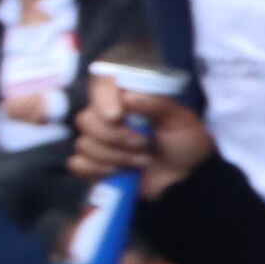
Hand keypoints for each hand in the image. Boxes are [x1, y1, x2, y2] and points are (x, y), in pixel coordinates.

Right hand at [68, 80, 208, 195]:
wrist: (186, 178)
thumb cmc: (186, 143)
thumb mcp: (180, 121)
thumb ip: (157, 105)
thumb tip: (128, 97)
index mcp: (129, 98)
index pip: (101, 85)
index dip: (102, 99)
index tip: (116, 116)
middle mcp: (109, 116)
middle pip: (86, 119)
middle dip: (115, 136)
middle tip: (144, 143)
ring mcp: (100, 140)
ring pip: (84, 143)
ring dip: (114, 156)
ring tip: (142, 161)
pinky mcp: (95, 164)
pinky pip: (78, 164)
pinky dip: (97, 170)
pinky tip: (119, 173)